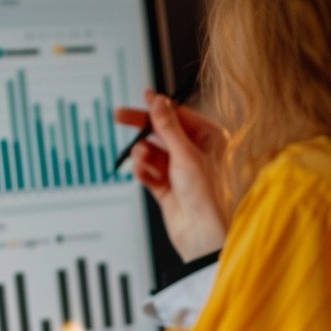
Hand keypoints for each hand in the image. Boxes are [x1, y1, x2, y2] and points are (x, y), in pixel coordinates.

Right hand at [115, 91, 227, 260]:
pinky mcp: (167, 187)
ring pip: (152, 152)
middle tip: (121, 117)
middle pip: (162, 132)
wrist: (201, 234)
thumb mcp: (185, 154)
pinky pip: (148, 171)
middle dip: (143, 128)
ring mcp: (180, 171)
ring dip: (144, 154)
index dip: (159, 107)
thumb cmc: (207, 196)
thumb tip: (159, 102)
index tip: (143, 96)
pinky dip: (144, 171)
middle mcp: (195, 153)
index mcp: (209, 139)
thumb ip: (168, 126)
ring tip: (141, 158)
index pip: (178, 116)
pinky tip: (144, 174)